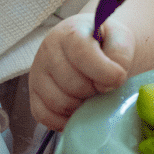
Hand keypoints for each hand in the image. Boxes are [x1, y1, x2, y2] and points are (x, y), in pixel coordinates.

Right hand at [29, 12, 134, 130]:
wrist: (95, 45)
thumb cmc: (107, 43)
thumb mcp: (120, 39)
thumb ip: (120, 54)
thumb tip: (112, 80)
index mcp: (70, 33)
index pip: (82, 55)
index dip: (104, 72)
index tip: (119, 77)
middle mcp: (47, 51)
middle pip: (73, 85)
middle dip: (95, 90)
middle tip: (104, 86)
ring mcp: (37, 73)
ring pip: (59, 103)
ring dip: (82, 106)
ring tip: (93, 95)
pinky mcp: (33, 94)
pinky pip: (44, 117)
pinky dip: (65, 120)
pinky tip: (80, 110)